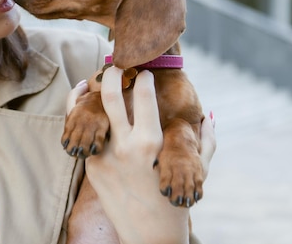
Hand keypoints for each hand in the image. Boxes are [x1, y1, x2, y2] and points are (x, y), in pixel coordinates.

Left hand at [67, 67, 214, 243]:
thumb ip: (204, 140)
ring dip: (92, 91)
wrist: (148, 237)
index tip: (145, 73)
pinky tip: (84, 99)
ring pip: (89, 112)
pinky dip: (81, 113)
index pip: (145, 96)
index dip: (145, 79)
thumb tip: (209, 114)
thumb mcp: (196, 171)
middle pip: (110, 96)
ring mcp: (103, 157)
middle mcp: (124, 147)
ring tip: (98, 79)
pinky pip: (84, 133)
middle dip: (112, 74)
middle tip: (117, 65)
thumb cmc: (176, 201)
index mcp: (151, 143)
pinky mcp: (91, 167)